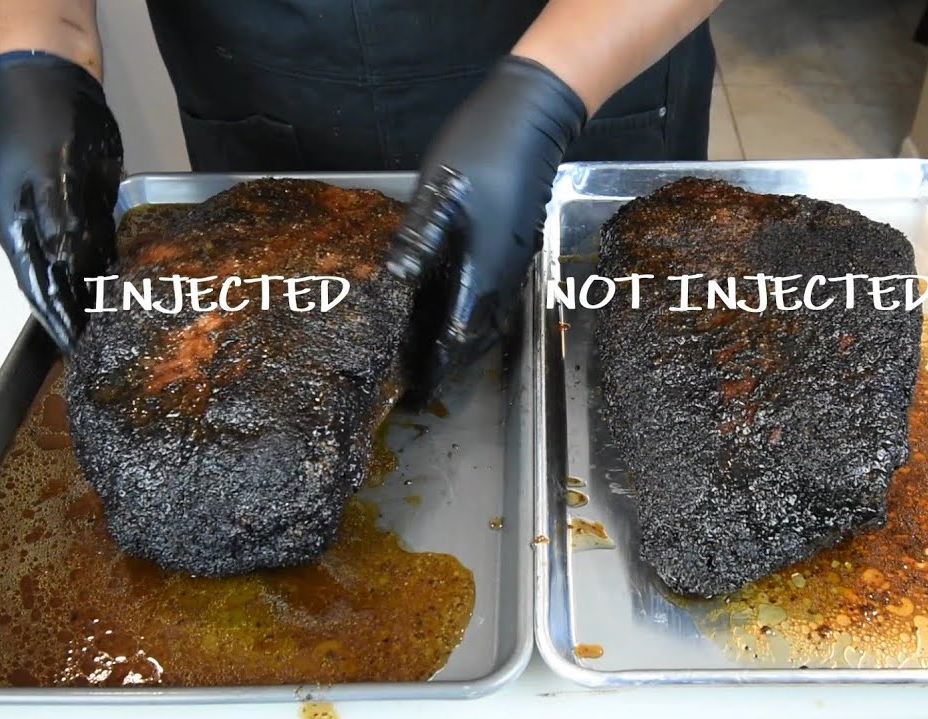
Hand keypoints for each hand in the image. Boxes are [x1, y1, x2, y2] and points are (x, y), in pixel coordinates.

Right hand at [0, 50, 122, 351]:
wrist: (55, 82)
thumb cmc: (41, 126)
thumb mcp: (45, 170)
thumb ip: (56, 216)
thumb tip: (62, 258)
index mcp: (20, 227)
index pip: (39, 286)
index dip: (56, 319)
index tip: (74, 350)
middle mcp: (41, 229)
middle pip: (59, 282)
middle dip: (77, 314)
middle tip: (101, 348)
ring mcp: (66, 215)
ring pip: (81, 265)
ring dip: (95, 293)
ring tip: (118, 327)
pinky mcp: (90, 201)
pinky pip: (100, 242)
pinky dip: (109, 264)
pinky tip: (127, 285)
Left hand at [387, 56, 585, 399]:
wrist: (535, 120)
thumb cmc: (481, 153)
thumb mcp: (438, 196)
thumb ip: (417, 243)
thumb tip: (393, 285)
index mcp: (481, 271)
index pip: (455, 337)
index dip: (432, 366)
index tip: (411, 389)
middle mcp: (502, 277)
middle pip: (474, 336)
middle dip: (445, 360)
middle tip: (415, 377)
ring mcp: (513, 262)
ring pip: (485, 318)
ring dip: (459, 339)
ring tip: (427, 350)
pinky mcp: (515, 245)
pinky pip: (491, 297)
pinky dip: (469, 314)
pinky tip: (448, 305)